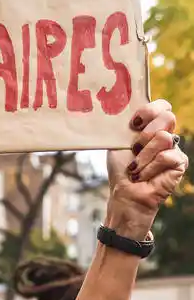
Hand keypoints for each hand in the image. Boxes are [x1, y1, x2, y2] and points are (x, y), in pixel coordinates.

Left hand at [106, 100, 187, 239]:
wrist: (125, 193)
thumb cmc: (121, 169)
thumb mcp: (118, 143)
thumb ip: (126, 126)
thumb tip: (122, 107)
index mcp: (151, 126)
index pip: (162, 106)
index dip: (150, 110)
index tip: (133, 124)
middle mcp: (165, 134)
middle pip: (168, 117)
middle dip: (146, 134)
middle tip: (134, 149)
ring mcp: (174, 148)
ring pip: (164, 138)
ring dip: (144, 156)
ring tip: (135, 168)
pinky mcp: (179, 163)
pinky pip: (167, 156)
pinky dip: (149, 168)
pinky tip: (142, 176)